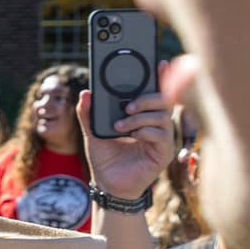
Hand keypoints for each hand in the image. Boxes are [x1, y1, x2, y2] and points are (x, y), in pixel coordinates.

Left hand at [79, 74, 175, 201]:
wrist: (107, 184)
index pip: (155, 93)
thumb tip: (86, 93)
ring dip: (140, 118)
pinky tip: (132, 136)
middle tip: (127, 105)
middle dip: (146, 98)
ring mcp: (162, 138)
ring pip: (162, 117)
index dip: (161, 77)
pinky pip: (161, 134)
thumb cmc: (105, 158)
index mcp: (143, 117)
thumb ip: (88, 114)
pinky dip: (144, 131)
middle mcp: (156, 125)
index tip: (160, 63)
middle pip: (163, 101)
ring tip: (120, 126)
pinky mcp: (163, 153)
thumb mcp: (92, 132)